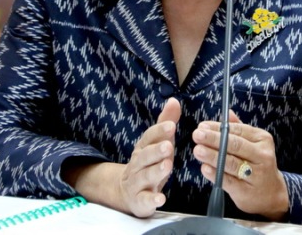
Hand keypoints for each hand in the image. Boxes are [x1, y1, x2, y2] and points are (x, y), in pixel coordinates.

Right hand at [115, 97, 180, 216]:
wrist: (127, 191)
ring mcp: (137, 183)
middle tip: (169, 146)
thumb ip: (165, 123)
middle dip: (156, 151)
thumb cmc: (149, 163)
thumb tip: (174, 101)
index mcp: (143, 148)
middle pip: (145, 156)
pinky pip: (144, 200)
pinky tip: (161, 198)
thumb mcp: (157, 143)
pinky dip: (151, 199)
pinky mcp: (140, 201)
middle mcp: (138, 164)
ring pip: (144, 176)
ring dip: (155, 171)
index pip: (149, 137)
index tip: (171, 126)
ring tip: (167, 166)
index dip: (159, 131)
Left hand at [191, 111, 288, 219]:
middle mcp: (262, 155)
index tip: (202, 126)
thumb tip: (227, 113)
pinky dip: (216, 174)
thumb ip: (239, 129)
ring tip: (198, 150)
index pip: (238, 130)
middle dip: (214, 139)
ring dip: (212, 155)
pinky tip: (205, 168)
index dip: (218, 128)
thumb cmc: (257, 164)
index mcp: (262, 139)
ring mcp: (256, 174)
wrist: (271, 193)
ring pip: (231, 162)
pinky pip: (228, 181)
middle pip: (235, 145)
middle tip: (197, 135)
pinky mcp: (247, 191)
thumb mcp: (253, 144)